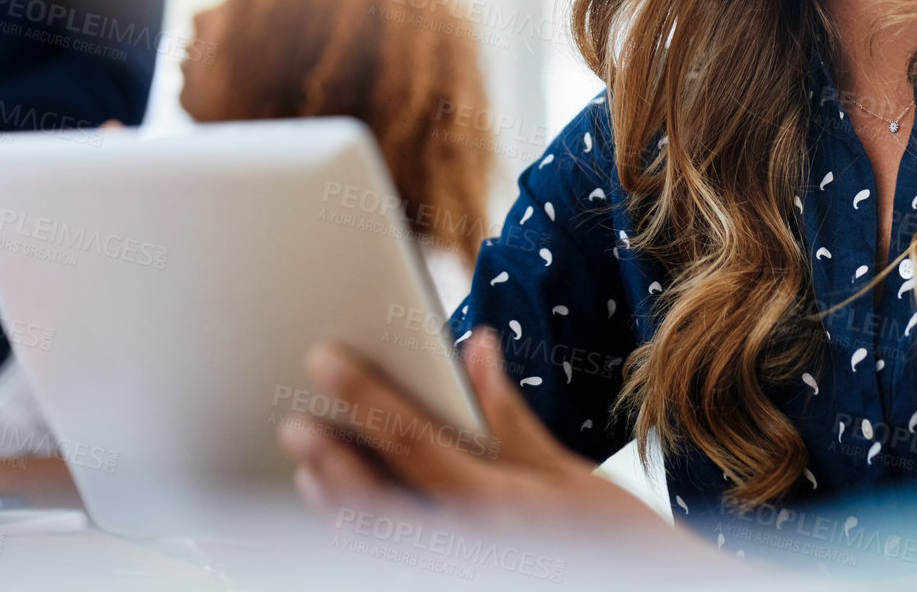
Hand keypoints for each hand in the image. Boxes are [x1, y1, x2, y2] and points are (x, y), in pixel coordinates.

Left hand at [278, 328, 713, 564]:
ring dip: (339, 505)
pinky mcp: (461, 587)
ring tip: (311, 470)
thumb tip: (475, 348)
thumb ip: (511, 416)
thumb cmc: (623, 548)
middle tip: (293, 425)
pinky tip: (348, 516)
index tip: (326, 358)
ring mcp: (462, 576)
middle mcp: (472, 547)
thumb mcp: (575, 476)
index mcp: (503, 504)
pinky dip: (366, 538)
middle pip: (378, 502)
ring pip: (378, 543)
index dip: (365, 396)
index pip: (415, 441)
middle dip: (332, 460)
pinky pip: (398, 565)